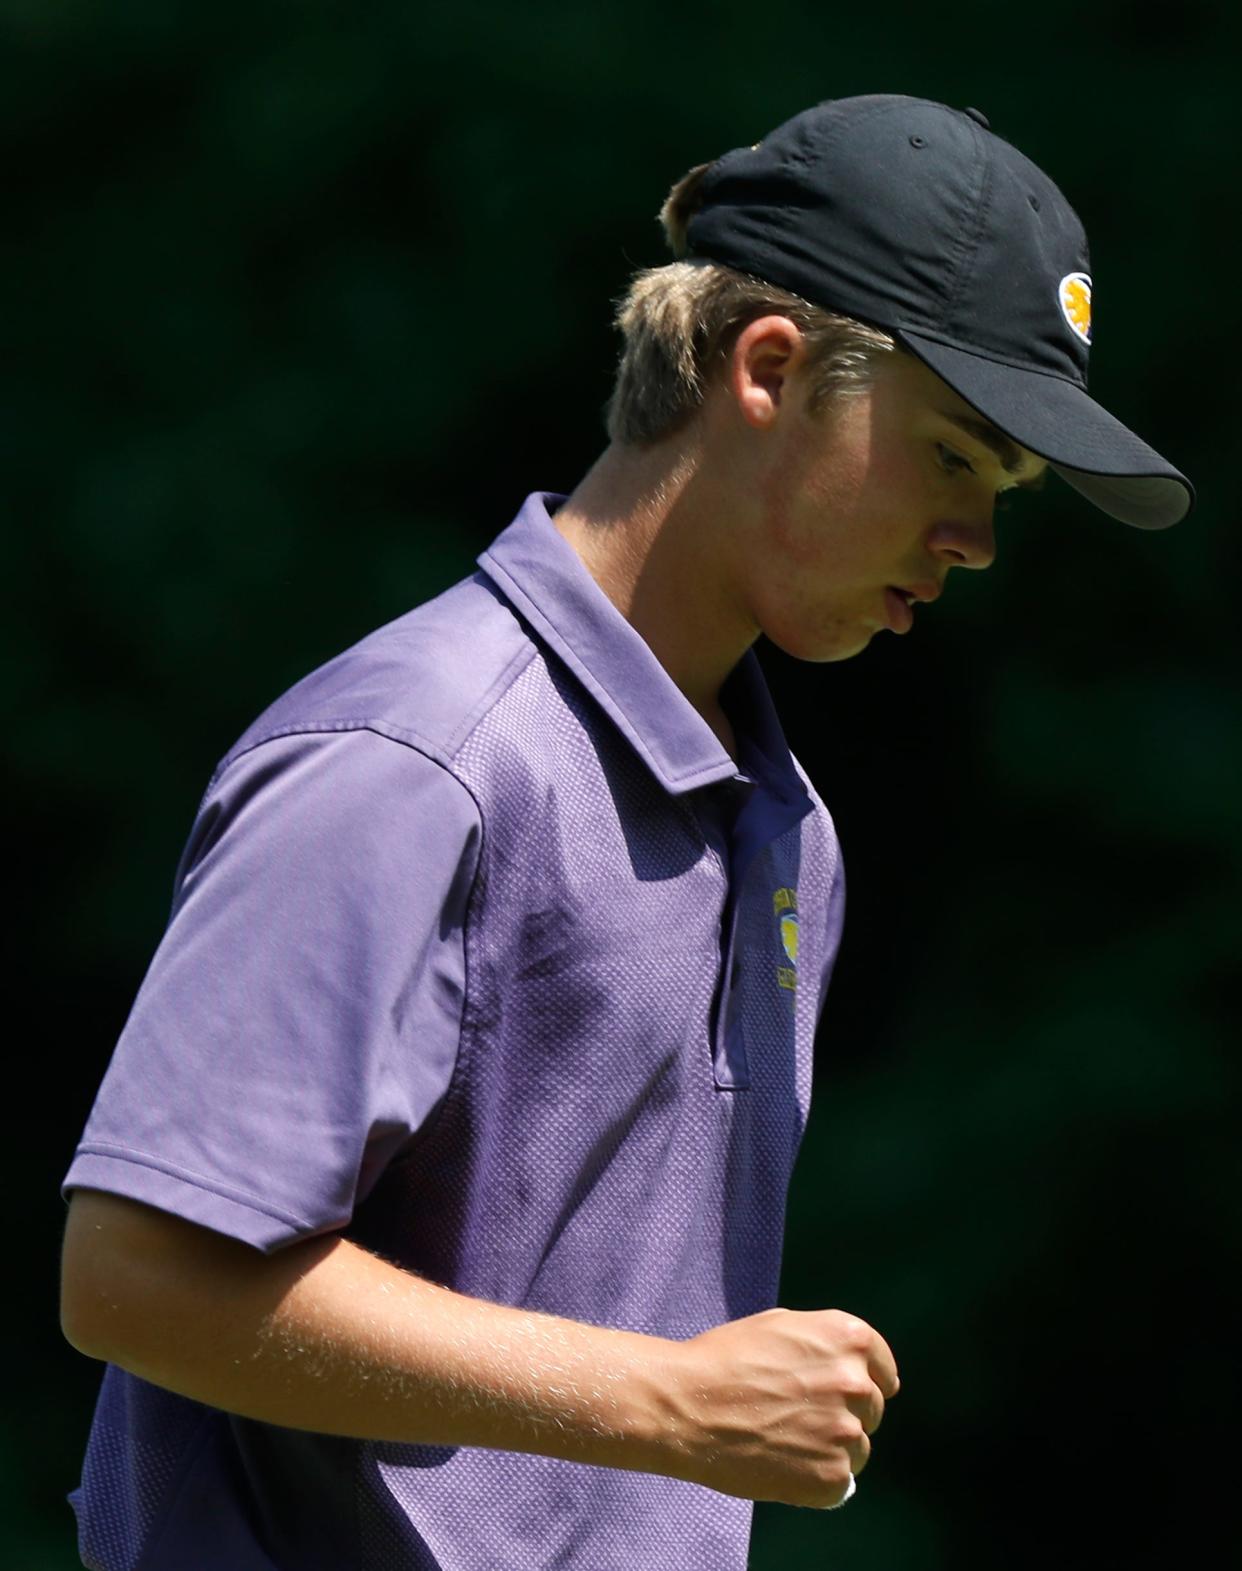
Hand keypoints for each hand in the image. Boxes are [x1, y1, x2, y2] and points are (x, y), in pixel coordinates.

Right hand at [660, 1307, 899, 1508]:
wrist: (690, 1405)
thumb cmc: (726, 1358)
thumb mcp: (781, 1325)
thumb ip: (826, 1344)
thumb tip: (856, 1369)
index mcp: (849, 1338)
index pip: (884, 1370)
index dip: (863, 1381)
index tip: (841, 1394)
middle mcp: (856, 1382)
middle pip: (872, 1409)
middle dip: (843, 1413)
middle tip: (798, 1416)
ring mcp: (847, 1432)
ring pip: (858, 1447)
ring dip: (832, 1447)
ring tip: (786, 1440)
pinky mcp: (832, 1476)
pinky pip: (840, 1480)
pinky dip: (816, 1478)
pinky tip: (783, 1463)